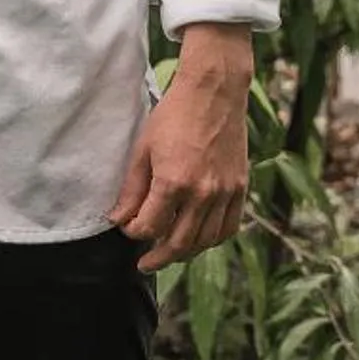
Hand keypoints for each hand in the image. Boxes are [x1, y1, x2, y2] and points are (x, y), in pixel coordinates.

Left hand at [109, 25, 253, 272]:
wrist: (213, 95)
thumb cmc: (172, 117)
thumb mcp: (142, 150)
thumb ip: (132, 190)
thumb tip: (118, 219)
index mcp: (174, 183)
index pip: (150, 227)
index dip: (134, 234)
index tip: (126, 230)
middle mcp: (203, 194)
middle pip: (180, 242)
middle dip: (159, 257)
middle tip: (144, 264)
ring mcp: (226, 193)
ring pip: (206, 240)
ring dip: (186, 253)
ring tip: (169, 254)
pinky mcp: (240, 189)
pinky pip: (229, 227)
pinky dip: (213, 240)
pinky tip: (199, 240)